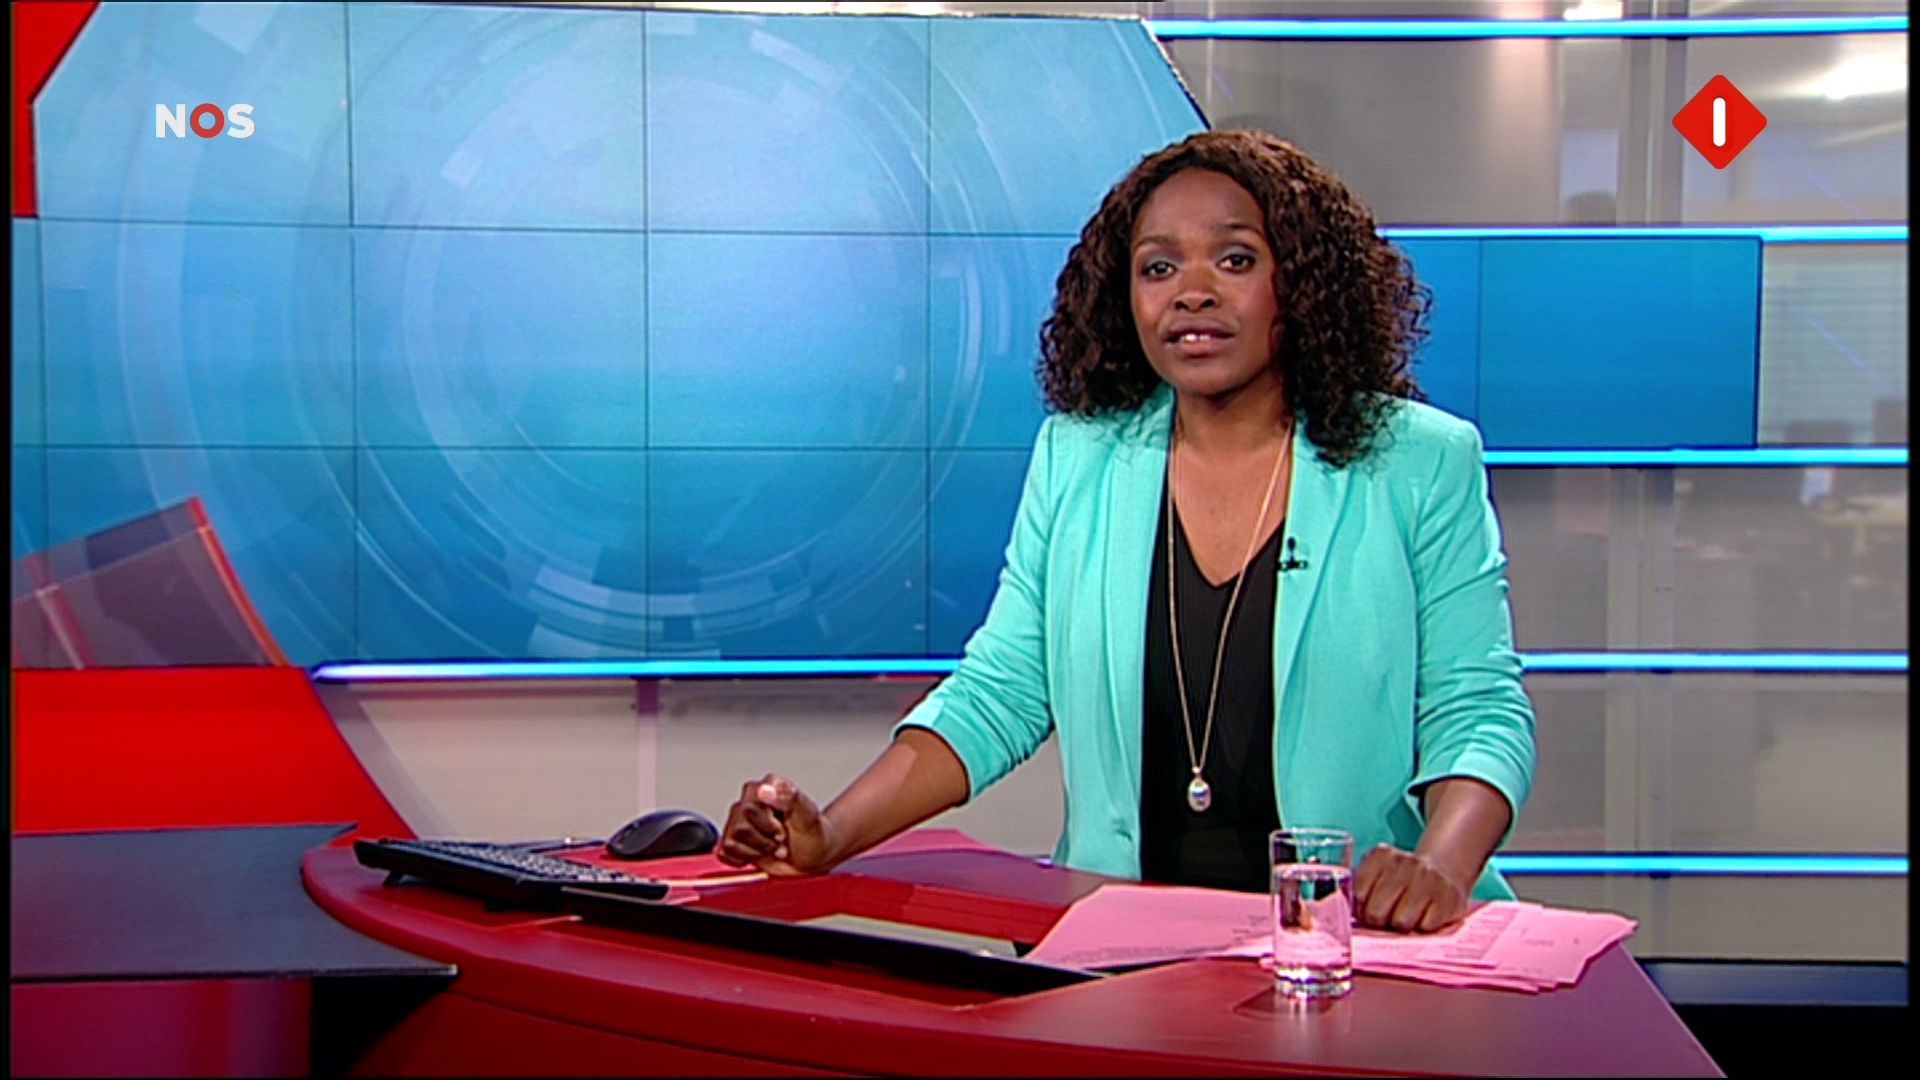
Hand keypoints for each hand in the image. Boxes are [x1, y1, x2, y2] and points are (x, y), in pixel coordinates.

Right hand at [714, 774, 837, 876]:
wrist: (814, 856)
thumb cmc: (814, 835)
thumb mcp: (809, 816)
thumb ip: (790, 798)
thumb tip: (765, 790)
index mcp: (768, 786)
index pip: (750, 807)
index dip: (766, 825)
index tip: (782, 830)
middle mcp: (752, 800)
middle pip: (740, 827)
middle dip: (764, 840)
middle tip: (780, 839)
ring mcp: (741, 819)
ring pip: (731, 841)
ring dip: (756, 851)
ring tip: (773, 847)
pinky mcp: (735, 838)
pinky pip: (723, 852)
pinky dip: (742, 859)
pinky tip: (758, 854)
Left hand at [1353, 843, 1470, 932]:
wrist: (1442, 873)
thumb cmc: (1400, 882)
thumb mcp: (1375, 875)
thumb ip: (1353, 889)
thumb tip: (1339, 912)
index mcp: (1381, 855)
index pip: (1358, 895)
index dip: (1361, 909)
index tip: (1369, 906)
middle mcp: (1405, 863)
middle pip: (1376, 913)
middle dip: (1379, 921)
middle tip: (1388, 916)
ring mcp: (1429, 879)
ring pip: (1401, 922)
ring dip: (1403, 925)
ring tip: (1408, 914)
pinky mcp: (1449, 897)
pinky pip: (1425, 927)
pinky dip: (1424, 926)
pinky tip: (1427, 913)